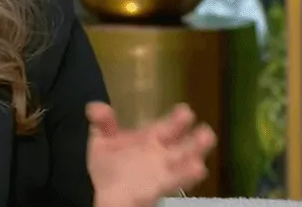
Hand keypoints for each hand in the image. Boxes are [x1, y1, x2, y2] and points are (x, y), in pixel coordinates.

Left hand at [85, 103, 214, 206]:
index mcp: (150, 138)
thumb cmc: (107, 167)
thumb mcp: (101, 141)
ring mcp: (163, 170)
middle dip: (195, 138)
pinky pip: (177, 179)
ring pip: (184, 160)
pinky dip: (188, 173)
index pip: (167, 125)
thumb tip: (94, 106)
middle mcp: (161, 153)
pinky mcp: (162, 185)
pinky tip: (198, 168)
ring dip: (196, 153)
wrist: (102, 194)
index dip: (178, 118)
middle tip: (206, 130)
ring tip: (207, 146)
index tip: (186, 110)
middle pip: (182, 144)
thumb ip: (102, 123)